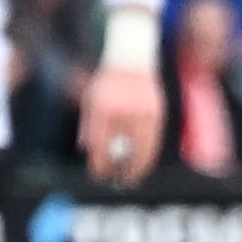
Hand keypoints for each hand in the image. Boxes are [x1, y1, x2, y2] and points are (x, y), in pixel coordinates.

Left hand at [79, 56, 163, 181]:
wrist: (131, 59)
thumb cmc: (108, 80)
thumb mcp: (90, 99)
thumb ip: (87, 124)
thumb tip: (85, 149)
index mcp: (103, 109)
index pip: (101, 146)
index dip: (100, 164)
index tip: (99, 175)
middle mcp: (124, 112)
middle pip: (121, 151)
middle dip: (118, 170)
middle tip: (116, 183)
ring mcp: (143, 112)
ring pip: (141, 149)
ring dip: (136, 168)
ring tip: (132, 179)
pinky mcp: (156, 112)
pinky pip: (153, 141)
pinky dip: (148, 155)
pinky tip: (144, 164)